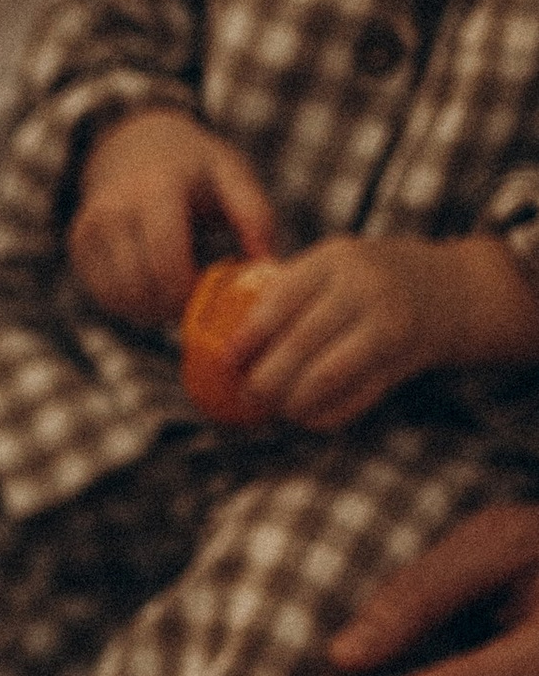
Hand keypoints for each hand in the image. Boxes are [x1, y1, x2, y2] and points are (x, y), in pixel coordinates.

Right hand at [68, 109, 274, 326]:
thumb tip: (264, 262)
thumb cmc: (192, 164)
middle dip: (173, 304)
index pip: (167, 264)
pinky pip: (104, 296)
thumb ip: (253, 214)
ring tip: (175, 287)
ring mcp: (90, 229)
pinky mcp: (78, 246)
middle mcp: (114, 210)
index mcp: (156, 190)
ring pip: (119, 300)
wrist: (133, 143)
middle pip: (141, 289)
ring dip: (151, 309)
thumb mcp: (231, 172)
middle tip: (196, 294)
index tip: (209, 286)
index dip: (190, 291)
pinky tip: (151, 283)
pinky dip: (130, 303)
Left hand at [223, 233, 531, 429]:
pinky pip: (353, 398)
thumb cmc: (369, 279)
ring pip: (324, 376)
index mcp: (335, 259)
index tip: (227, 360)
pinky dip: (324, 414)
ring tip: (277, 408)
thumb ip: (291, 291)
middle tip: (248, 394)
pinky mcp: (402, 359)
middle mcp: (363, 287)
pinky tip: (307, 416)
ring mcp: (387, 323)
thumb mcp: (334, 265)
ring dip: (293, 401)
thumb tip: (227, 340)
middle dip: (266, 378)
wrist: (448, 290)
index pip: (280, 300)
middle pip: (299, 344)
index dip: (248, 336)